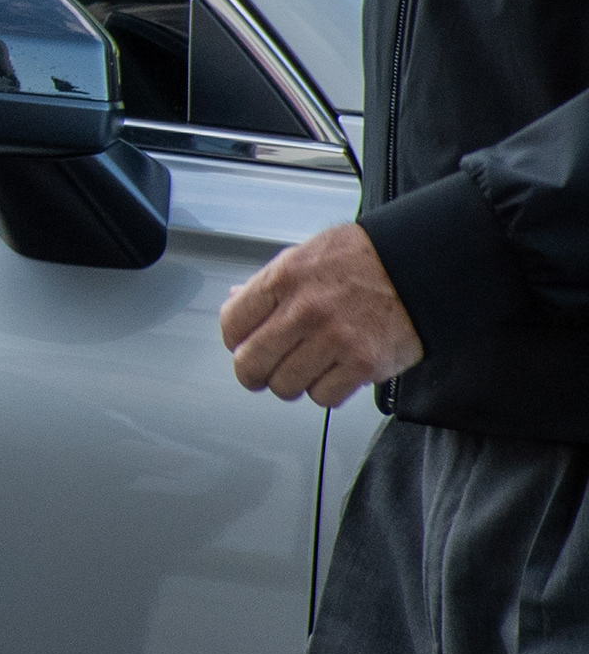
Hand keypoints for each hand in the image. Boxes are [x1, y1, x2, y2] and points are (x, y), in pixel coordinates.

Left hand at [219, 222, 422, 406]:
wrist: (421, 266)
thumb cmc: (363, 259)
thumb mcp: (305, 256)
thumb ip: (268, 283)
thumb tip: (234, 299)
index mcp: (284, 279)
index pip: (231, 325)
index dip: (234, 340)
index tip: (242, 344)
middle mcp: (305, 311)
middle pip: (250, 365)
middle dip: (252, 373)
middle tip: (262, 371)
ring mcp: (334, 340)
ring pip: (285, 387)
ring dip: (292, 383)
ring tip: (306, 367)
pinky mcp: (363, 364)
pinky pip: (324, 397)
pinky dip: (326, 391)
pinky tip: (333, 372)